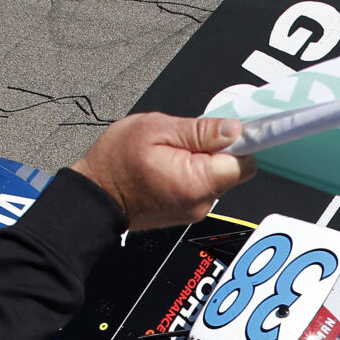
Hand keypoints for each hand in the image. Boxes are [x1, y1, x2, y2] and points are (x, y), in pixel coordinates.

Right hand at [69, 113, 254, 229]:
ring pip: (216, 176)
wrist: (95, 196)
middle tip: (183, 140)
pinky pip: (202, 185)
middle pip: (232, 169)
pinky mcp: (187, 210)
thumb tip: (233, 130)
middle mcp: (201, 202)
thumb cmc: (115, 162)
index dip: (239, 142)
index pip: (245, 162)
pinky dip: (191, 172)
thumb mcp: (156, 129)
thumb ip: (200, 130)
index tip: (227, 130)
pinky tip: (168, 165)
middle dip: (215, 150)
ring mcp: (195, 209)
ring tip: (170, 153)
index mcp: (197, 181)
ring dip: (201, 160)